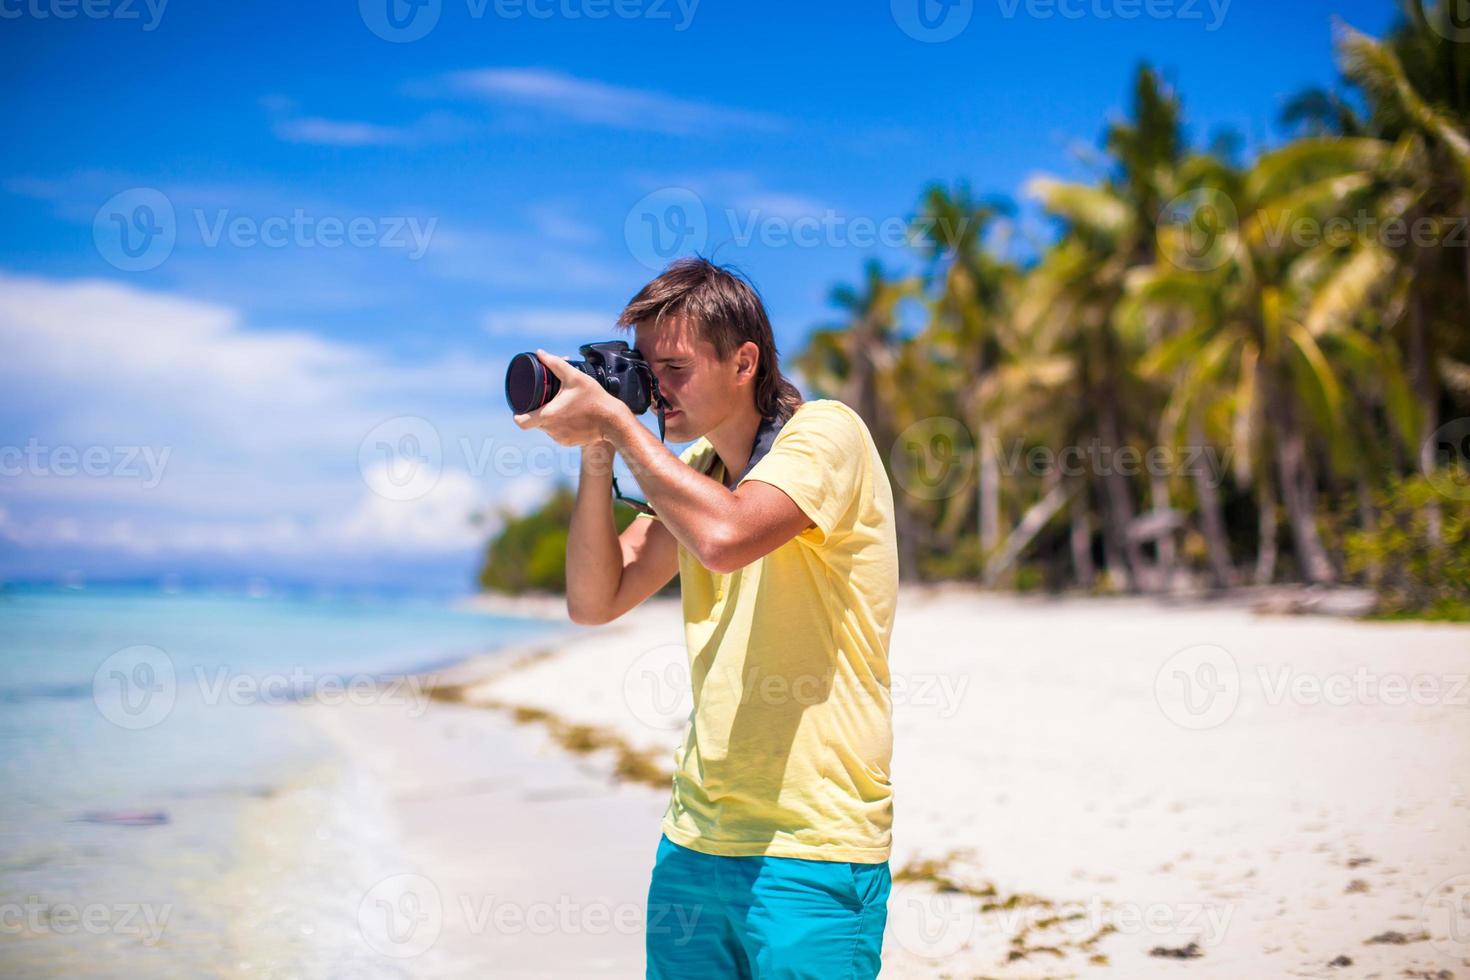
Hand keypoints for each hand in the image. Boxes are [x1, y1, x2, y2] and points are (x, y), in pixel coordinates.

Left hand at [513, 350, 629, 447]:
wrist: (613, 421)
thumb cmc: (594, 399)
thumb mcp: (575, 377)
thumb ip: (555, 363)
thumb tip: (540, 353)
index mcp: (548, 416)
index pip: (521, 421)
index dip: (517, 414)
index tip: (521, 407)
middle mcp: (551, 430)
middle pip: (535, 422)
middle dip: (539, 410)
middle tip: (549, 398)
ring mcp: (560, 438)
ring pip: (546, 428)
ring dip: (550, 418)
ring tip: (563, 406)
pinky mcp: (568, 443)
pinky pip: (558, 434)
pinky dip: (561, 426)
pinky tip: (571, 417)